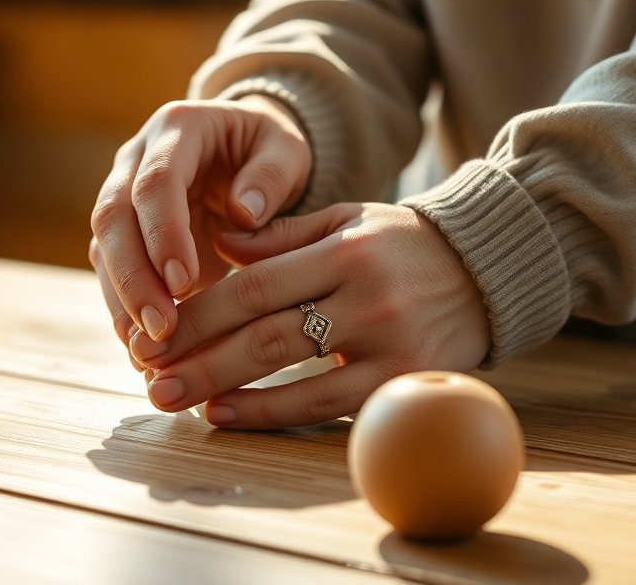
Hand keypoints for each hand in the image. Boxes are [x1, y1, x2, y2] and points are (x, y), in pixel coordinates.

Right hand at [89, 96, 311, 371]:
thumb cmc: (268, 151)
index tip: (183, 282)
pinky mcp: (122, 233)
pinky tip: (142, 351)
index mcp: (177, 128)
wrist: (242, 152)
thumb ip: (272, 174)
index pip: (156, 181)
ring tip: (148, 352)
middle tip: (160, 330)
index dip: (163, 233)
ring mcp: (121, 194)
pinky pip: (112, 273)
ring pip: (104, 249)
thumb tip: (244, 211)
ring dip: (123, 301)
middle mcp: (135, 158)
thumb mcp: (286, 149)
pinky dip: (125, 312)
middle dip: (133, 278)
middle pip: (113, 217)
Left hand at [128, 202, 491, 428]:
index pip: (256, 283)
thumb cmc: (399, 246)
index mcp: (346, 249)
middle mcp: (367, 296)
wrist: (486, 273)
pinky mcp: (405, 382)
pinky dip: (272, 413)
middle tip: (149, 377)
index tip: (156, 330)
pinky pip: (327, 407)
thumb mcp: (345, 221)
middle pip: (265, 332)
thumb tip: (217, 244)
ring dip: (225, 390)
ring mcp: (390, 344)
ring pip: (292, 373)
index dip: (200, 311)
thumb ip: (281, 235)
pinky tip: (227, 413)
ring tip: (175, 399)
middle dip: (199, 357)